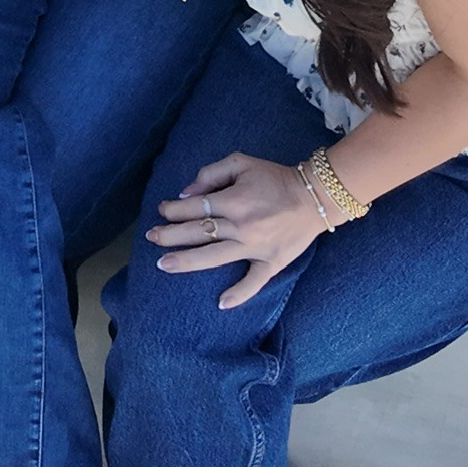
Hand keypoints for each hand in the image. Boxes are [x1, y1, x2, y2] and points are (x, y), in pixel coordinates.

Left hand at [146, 150, 326, 307]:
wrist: (316, 196)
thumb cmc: (276, 177)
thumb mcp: (242, 163)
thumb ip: (212, 173)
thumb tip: (186, 192)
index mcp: (234, 200)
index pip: (193, 207)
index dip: (173, 209)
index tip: (161, 211)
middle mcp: (241, 226)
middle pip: (197, 233)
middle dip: (169, 235)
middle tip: (151, 238)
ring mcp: (256, 248)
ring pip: (214, 258)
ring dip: (186, 262)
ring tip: (163, 265)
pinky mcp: (272, 262)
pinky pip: (253, 282)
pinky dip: (239, 294)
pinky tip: (222, 303)